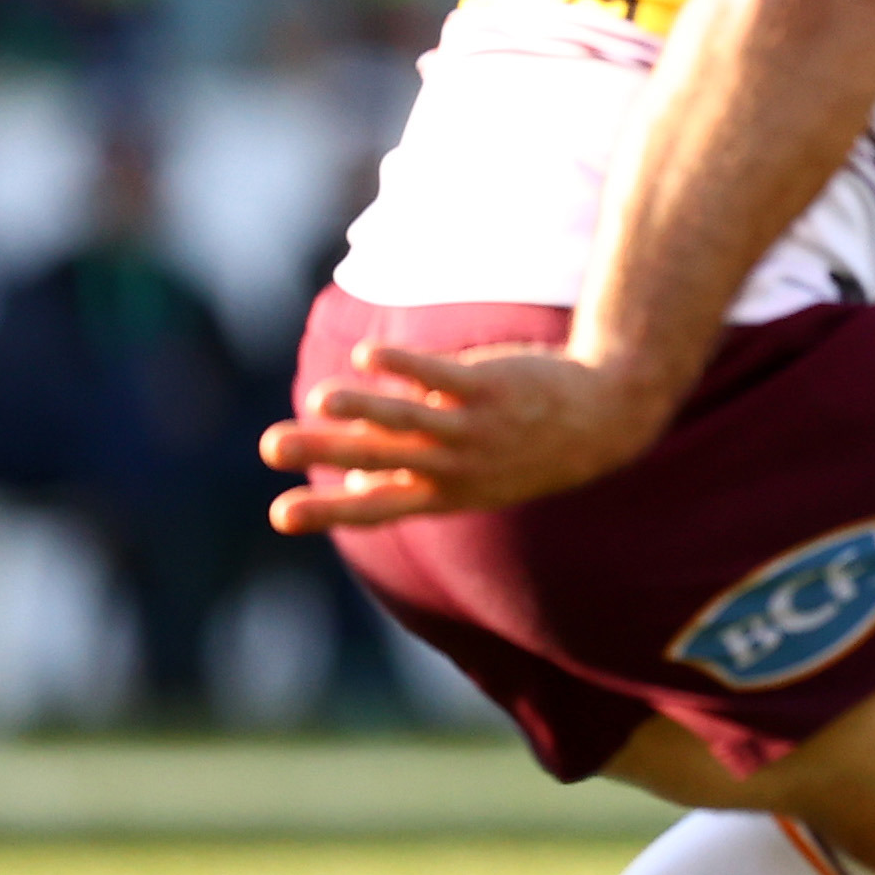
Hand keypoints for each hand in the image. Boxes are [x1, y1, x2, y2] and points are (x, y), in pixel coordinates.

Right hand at [261, 343, 679, 530]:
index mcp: (441, 493)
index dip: (325, 512)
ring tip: (321, 400)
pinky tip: (367, 358)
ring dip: (364, 408)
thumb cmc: (522, 449)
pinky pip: (443, 377)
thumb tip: (357, 487)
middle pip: (378, 462)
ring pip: (410, 421)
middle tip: (271, 446)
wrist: (603, 420)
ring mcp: (473, 428)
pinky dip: (406, 369)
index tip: (278, 516)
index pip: (373, 508)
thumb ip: (410, 478)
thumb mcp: (470, 477)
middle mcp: (454, 466)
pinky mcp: (490, 387)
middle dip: (323, 454)